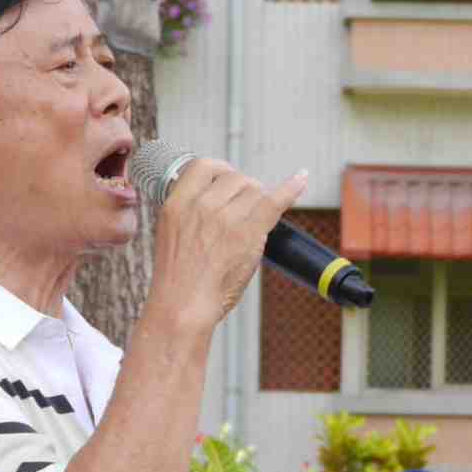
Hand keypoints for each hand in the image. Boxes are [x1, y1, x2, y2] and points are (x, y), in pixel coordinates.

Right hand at [148, 158, 309, 330]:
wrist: (182, 305)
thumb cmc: (177, 281)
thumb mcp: (170, 234)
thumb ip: (190, 214)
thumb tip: (215, 203)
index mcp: (177, 203)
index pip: (204, 166)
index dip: (221, 171)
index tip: (227, 181)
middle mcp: (202, 204)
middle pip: (235, 178)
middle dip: (244, 191)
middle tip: (243, 212)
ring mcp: (226, 217)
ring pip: (255, 190)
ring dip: (259, 202)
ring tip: (253, 222)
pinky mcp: (248, 232)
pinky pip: (275, 201)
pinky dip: (291, 188)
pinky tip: (301, 178)